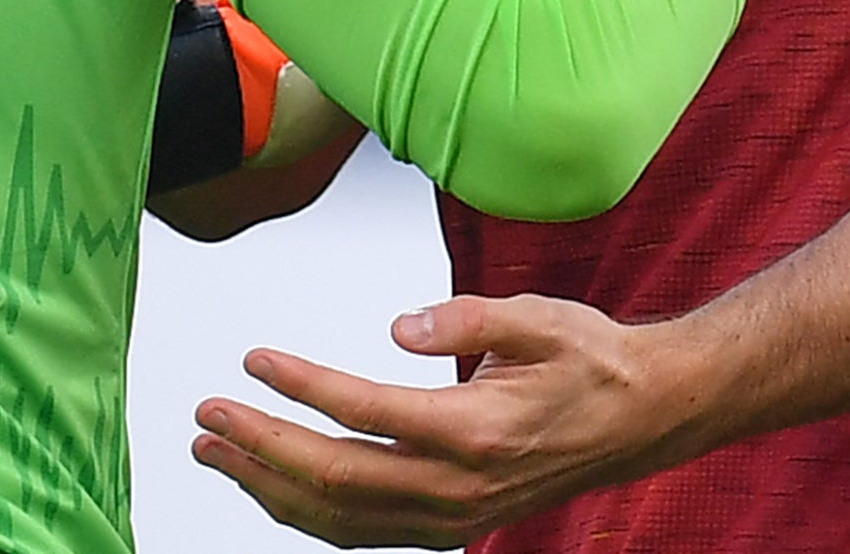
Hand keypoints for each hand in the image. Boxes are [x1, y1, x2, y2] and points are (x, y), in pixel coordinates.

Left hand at [191, 294, 681, 548]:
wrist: (643, 418)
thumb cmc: (589, 360)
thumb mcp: (537, 317)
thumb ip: (466, 318)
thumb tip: (398, 324)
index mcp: (475, 430)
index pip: (364, 412)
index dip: (301, 387)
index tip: (254, 359)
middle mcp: (458, 487)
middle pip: (336, 477)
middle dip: (260, 448)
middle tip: (207, 417)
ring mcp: (453, 516)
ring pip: (340, 518)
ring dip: (269, 486)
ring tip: (216, 453)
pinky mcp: (451, 525)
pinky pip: (364, 533)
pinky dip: (307, 514)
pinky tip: (271, 487)